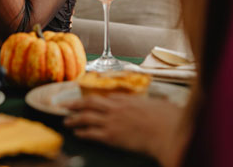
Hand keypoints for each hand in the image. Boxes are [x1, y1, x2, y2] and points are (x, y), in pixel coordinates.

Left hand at [64, 94, 188, 166]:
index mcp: (128, 99)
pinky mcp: (112, 136)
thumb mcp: (161, 104)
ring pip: (86, 117)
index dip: (95, 99)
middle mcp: (116, 108)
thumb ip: (156, 103)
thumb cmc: (168, 119)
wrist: (167, 132)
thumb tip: (163, 102)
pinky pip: (92, 133)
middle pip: (90, 103)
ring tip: (66, 120)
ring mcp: (112, 121)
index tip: (87, 99)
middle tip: (64, 104)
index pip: (106, 97)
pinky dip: (82, 133)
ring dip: (74, 118)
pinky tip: (76, 133)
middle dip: (75, 103)